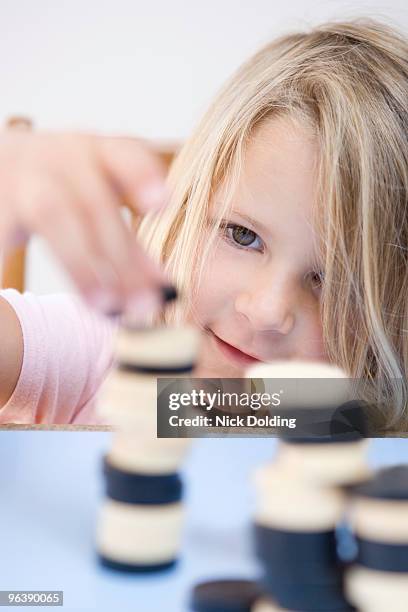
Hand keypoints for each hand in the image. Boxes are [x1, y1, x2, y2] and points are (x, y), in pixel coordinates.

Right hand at [0, 130, 172, 314]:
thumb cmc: (57, 189)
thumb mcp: (94, 203)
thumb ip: (128, 245)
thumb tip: (164, 291)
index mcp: (92, 153)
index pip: (122, 152)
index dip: (141, 174)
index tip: (161, 203)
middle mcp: (56, 158)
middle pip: (94, 201)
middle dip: (123, 258)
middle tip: (143, 303)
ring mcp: (20, 178)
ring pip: (53, 213)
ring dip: (82, 264)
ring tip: (104, 305)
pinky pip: (6, 231)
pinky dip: (12, 256)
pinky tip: (22, 293)